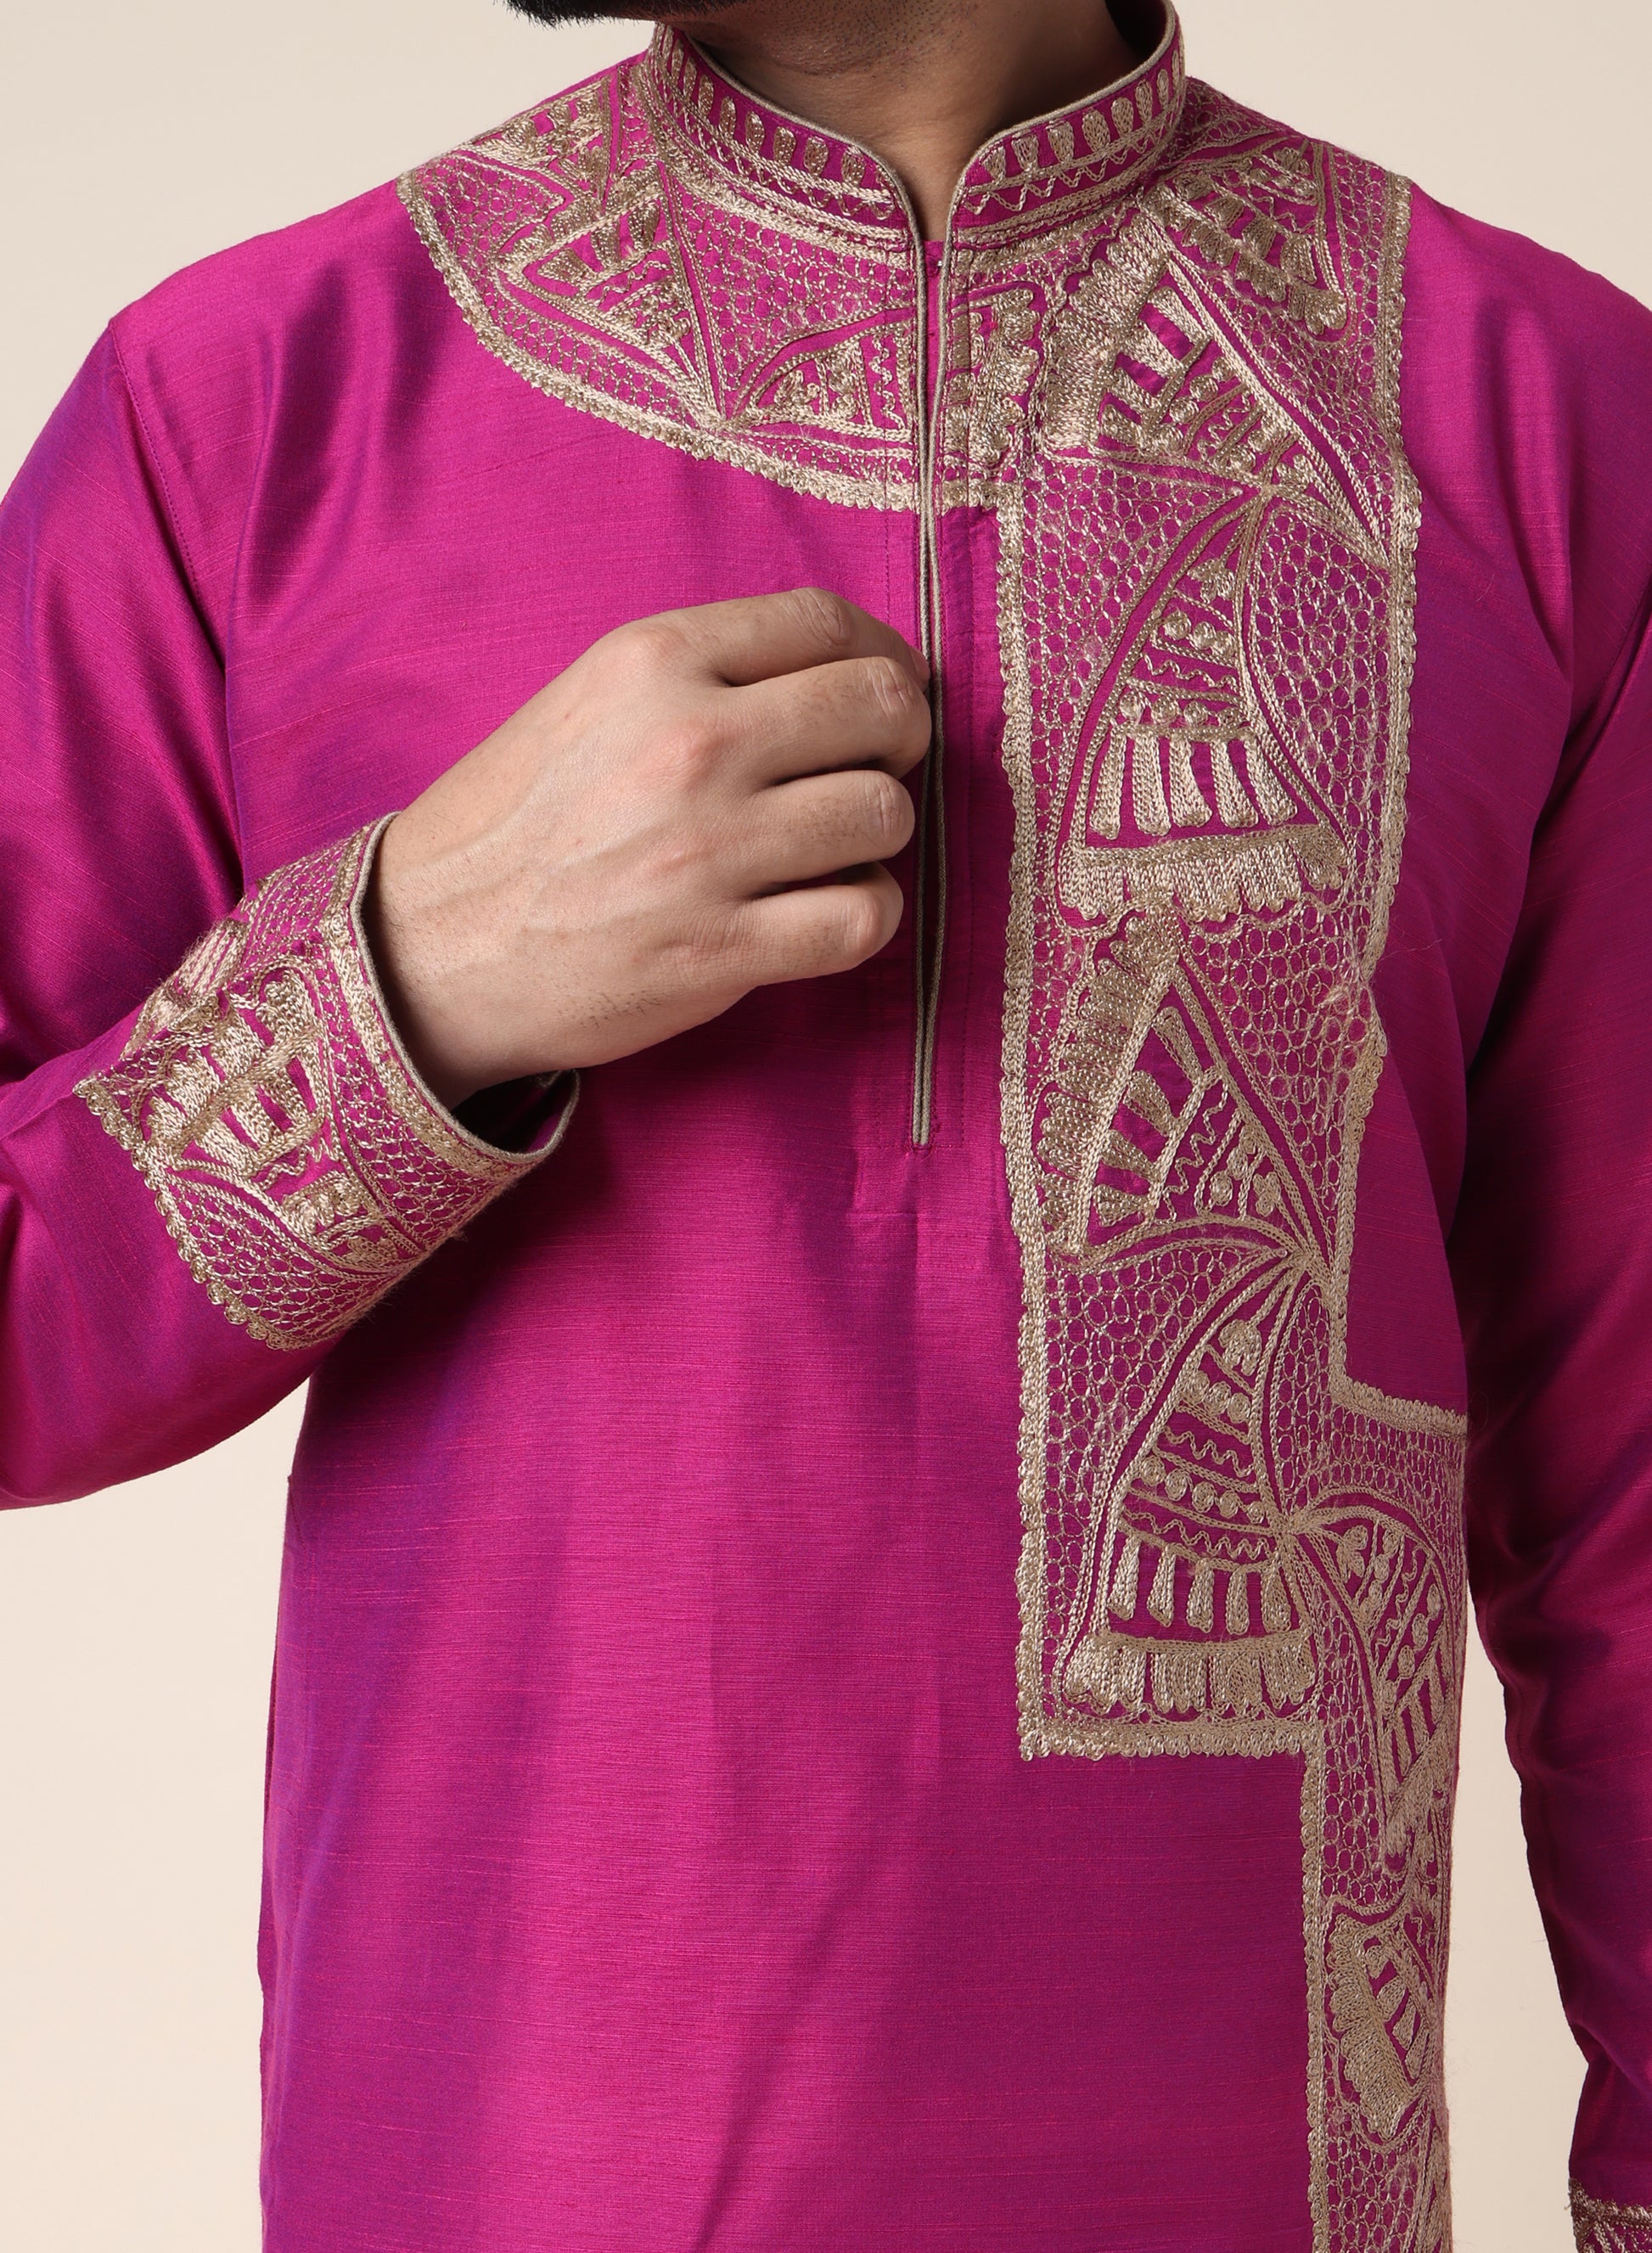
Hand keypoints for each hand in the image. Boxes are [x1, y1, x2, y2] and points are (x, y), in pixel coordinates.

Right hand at [365, 588, 930, 1107]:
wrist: (429, 946)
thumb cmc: (516, 825)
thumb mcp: (591, 701)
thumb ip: (705, 675)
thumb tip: (841, 671)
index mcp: (654, 661)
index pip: (829, 623)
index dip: (884, 656)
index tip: (886, 691)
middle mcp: (690, 743)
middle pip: (880, 708)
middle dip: (899, 741)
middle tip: (871, 773)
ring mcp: (708, 850)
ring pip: (885, 814)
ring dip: (877, 837)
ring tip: (830, 852)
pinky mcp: (720, 948)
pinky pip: (864, 917)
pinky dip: (863, 916)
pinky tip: (822, 914)